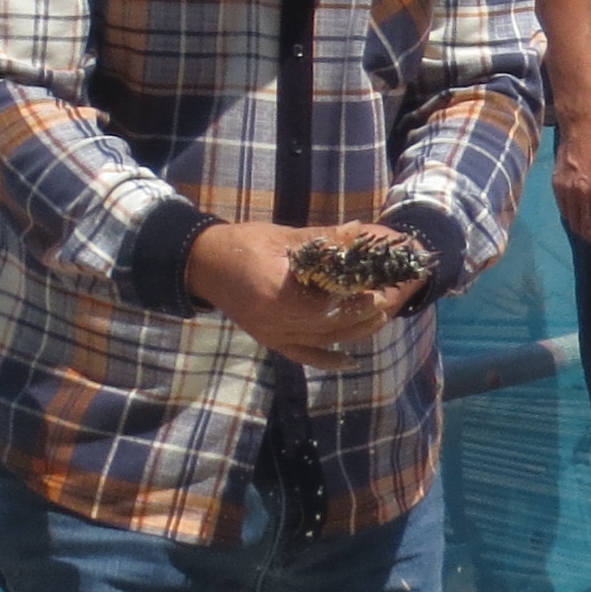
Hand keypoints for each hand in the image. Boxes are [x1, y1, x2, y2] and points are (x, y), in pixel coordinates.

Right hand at [184, 222, 400, 366]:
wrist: (203, 265)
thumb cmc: (242, 245)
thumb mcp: (282, 238)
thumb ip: (323, 239)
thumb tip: (360, 230)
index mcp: (277, 296)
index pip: (325, 305)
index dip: (354, 299)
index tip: (378, 289)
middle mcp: (275, 323)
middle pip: (329, 325)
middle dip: (361, 314)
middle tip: (387, 300)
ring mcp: (272, 335)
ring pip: (322, 342)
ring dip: (353, 332)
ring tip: (379, 317)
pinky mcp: (270, 340)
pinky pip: (302, 355)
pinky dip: (326, 359)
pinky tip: (349, 361)